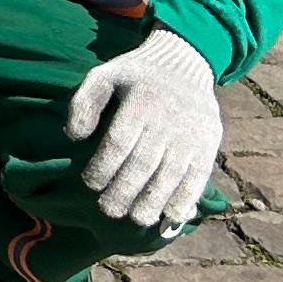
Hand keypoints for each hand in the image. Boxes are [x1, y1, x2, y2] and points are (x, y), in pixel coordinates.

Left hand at [66, 27, 222, 231]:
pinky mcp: (209, 143)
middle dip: (124, 191)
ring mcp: (191, 133)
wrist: (185, 61)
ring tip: (136, 219)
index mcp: (141, 100)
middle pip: (144, 163)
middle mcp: (168, 118)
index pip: (119, 141)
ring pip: (171, 174)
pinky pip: (198, 176)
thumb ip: (84, 102)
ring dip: (154, 201)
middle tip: (108, 211)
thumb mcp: (104, 74)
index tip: (90, 184)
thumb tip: (74, 137)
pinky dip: (186, 199)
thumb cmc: (136, 74)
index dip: (103, 167)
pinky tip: (171, 217)